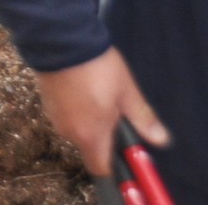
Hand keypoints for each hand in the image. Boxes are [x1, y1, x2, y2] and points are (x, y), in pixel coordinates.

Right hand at [38, 48, 166, 175]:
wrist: (60, 40)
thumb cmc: (97, 68)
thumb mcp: (127, 91)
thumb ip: (143, 119)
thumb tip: (161, 140)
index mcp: (91, 135)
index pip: (101, 169)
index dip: (114, 166)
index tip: (125, 154)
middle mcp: (69, 131)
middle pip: (89, 146)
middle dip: (103, 135)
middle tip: (115, 111)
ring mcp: (54, 117)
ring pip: (77, 129)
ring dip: (88, 120)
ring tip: (98, 93)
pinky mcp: (46, 102)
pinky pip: (65, 115)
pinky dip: (75, 108)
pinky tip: (82, 88)